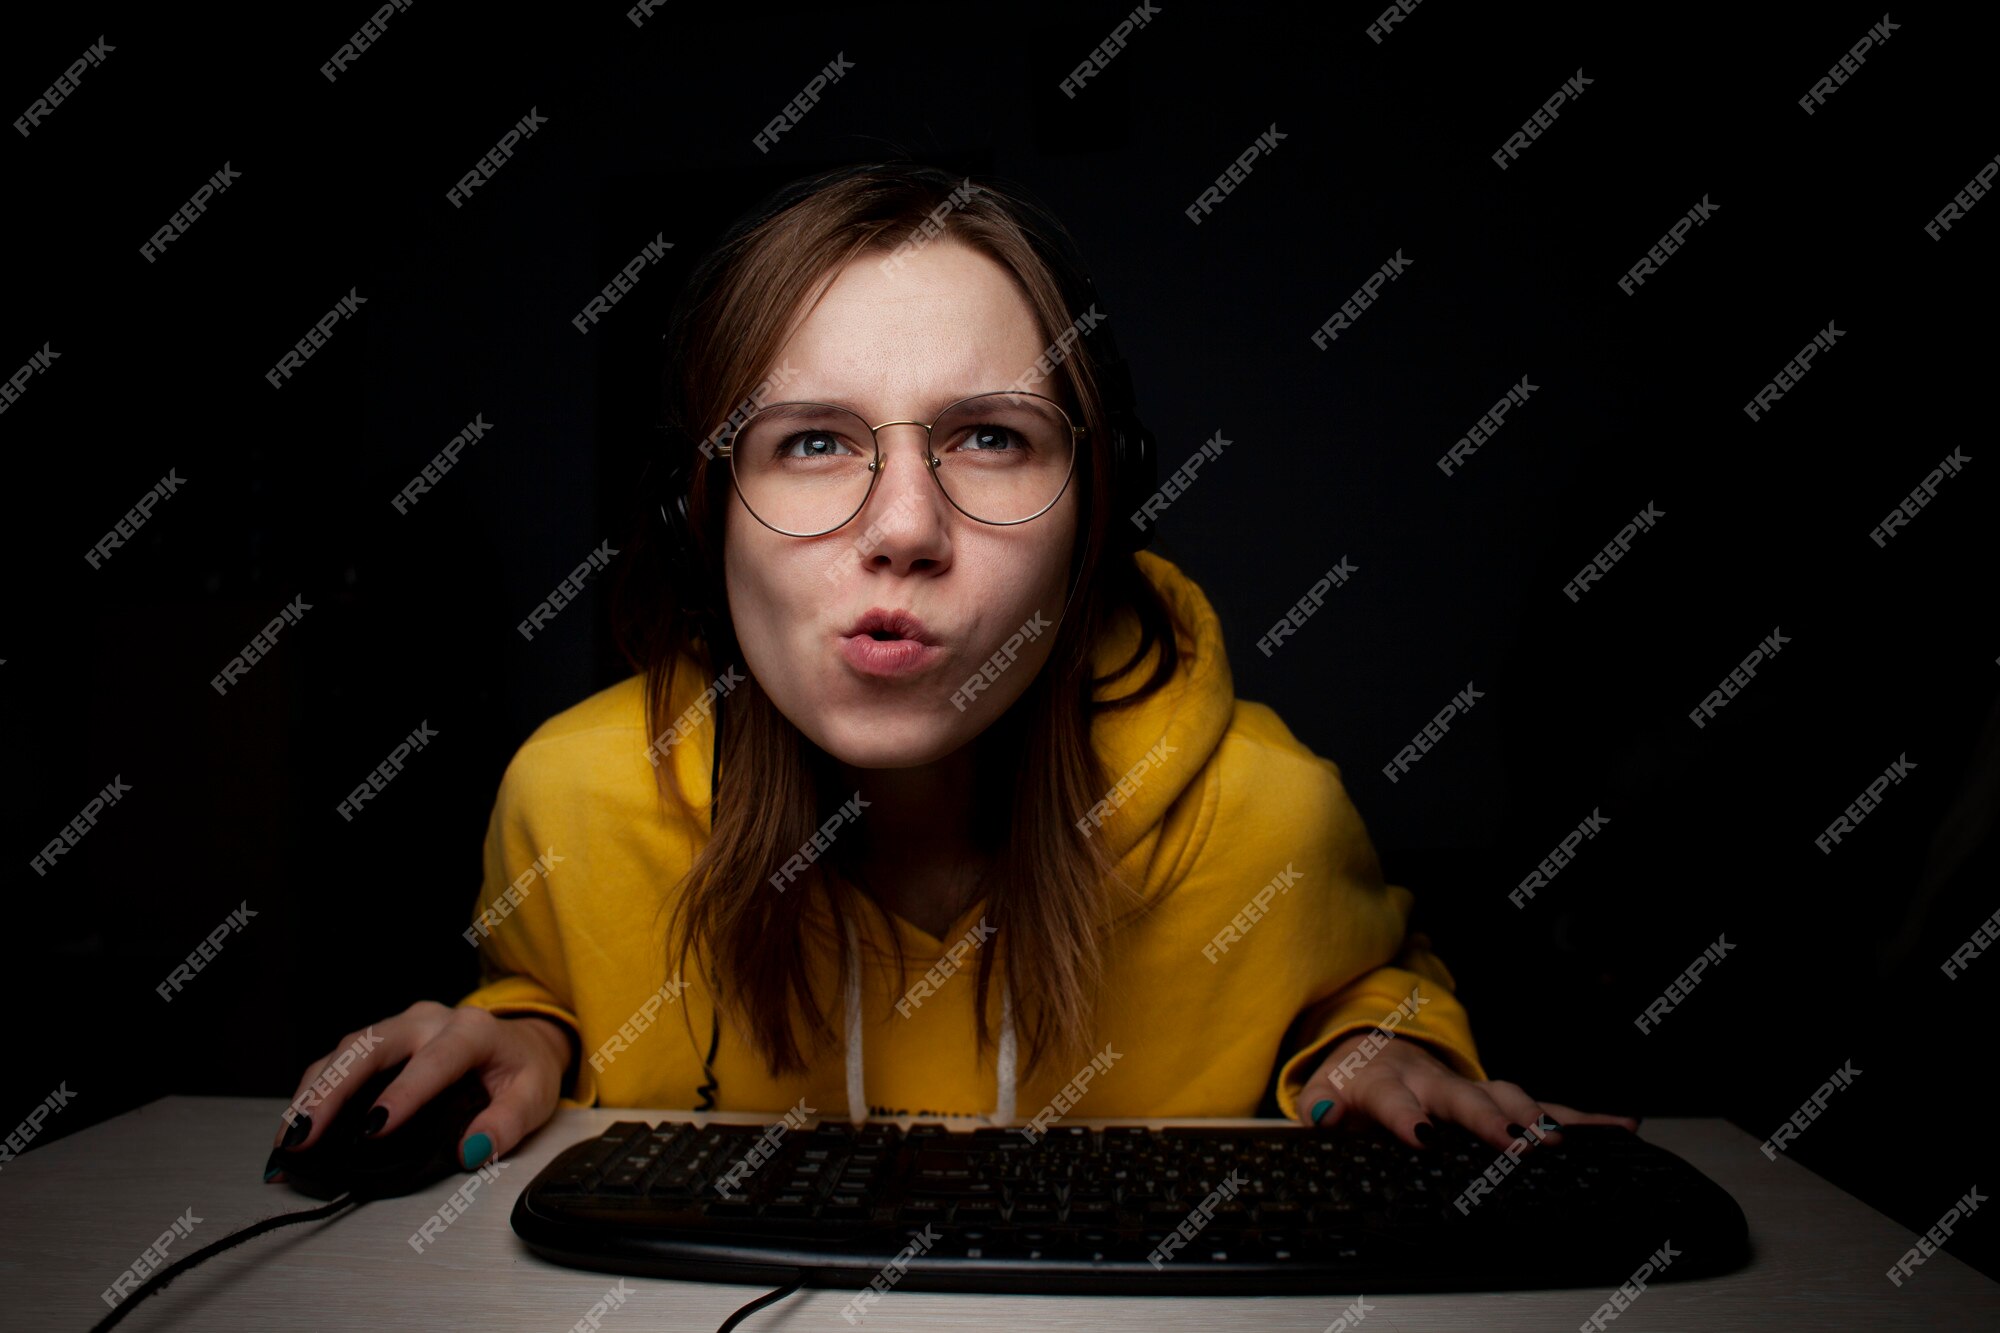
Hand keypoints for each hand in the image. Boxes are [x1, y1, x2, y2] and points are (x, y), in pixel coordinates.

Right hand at [267, 1001, 571, 1180]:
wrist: (518, 1043)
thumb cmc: (522, 1070)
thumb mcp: (534, 1097)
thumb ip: (507, 1123)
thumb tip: (474, 1149)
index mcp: (472, 1030)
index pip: (434, 1061)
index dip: (403, 1094)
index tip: (375, 1130)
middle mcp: (428, 1020)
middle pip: (370, 1047)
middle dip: (332, 1092)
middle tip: (305, 1136)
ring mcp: (399, 1027)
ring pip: (345, 1051)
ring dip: (312, 1094)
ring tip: (289, 1140)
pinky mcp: (379, 1043)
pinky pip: (338, 1062)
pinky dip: (312, 1095)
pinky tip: (294, 1130)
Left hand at [1292, 1028, 1639, 1152]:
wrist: (1374, 1050)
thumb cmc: (1354, 1082)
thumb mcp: (1324, 1092)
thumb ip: (1321, 1104)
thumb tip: (1319, 1113)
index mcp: (1388, 1083)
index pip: (1396, 1102)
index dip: (1408, 1118)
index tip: (1423, 1136)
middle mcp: (1436, 1081)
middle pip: (1465, 1099)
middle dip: (1490, 1119)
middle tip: (1514, 1141)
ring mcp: (1472, 1088)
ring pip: (1511, 1098)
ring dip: (1537, 1118)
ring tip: (1563, 1141)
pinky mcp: (1498, 1099)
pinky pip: (1542, 1107)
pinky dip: (1582, 1119)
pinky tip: (1620, 1127)